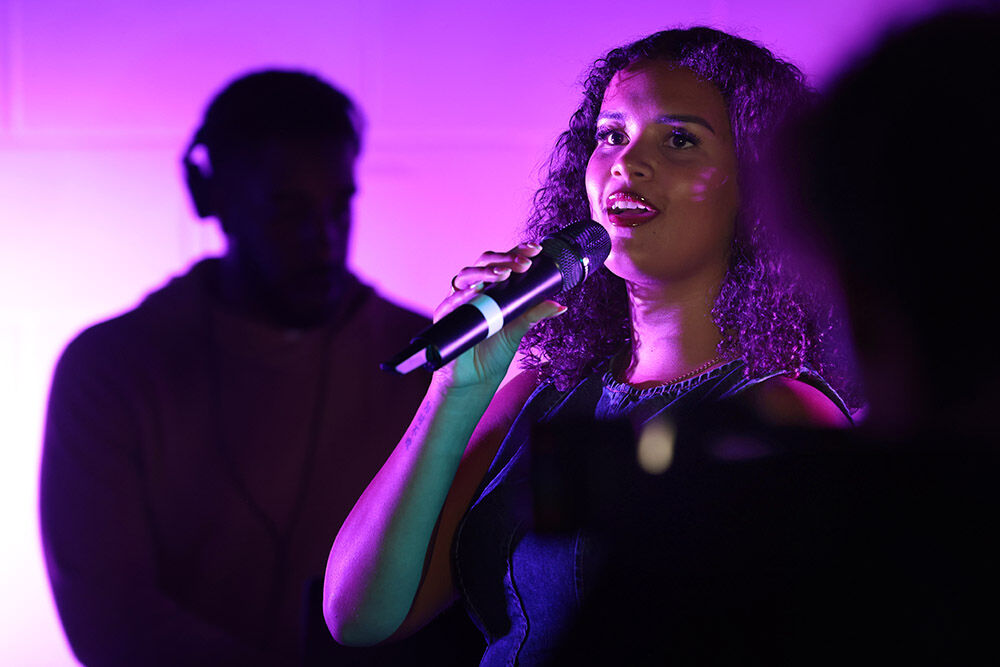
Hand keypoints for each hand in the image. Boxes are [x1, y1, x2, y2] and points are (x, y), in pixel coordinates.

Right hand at [433, 242, 565, 388]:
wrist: (476, 379)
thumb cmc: (494, 351)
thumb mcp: (520, 329)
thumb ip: (536, 313)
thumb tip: (561, 305)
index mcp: (492, 287)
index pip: (503, 262)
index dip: (516, 253)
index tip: (535, 250)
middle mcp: (473, 289)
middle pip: (483, 263)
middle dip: (503, 260)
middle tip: (522, 264)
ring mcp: (457, 301)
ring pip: (465, 276)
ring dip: (484, 273)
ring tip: (502, 275)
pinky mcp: (445, 317)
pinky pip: (451, 302)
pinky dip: (462, 296)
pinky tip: (474, 293)